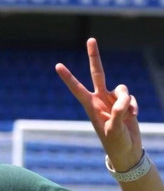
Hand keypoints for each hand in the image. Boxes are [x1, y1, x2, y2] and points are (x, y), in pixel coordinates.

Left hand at [55, 38, 142, 171]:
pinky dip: (134, 106)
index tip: (57, 66)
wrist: (127, 151)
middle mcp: (100, 100)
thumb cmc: (116, 143)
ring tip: (128, 115)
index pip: (77, 89)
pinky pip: (131, 97)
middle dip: (94, 57)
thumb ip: (118, 112)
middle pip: (97, 73)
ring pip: (121, 88)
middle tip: (91, 39)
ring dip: (127, 100)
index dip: (68, 77)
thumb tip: (123, 98)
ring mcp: (113, 101)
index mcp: (91, 106)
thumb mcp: (114, 130)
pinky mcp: (125, 104)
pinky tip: (134, 117)